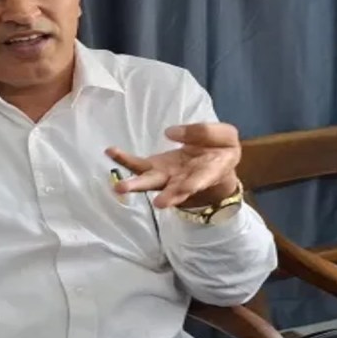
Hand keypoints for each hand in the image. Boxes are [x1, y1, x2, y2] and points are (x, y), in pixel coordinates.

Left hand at [106, 122, 240, 208]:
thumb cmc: (221, 150)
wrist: (214, 159)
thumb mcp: (226, 136)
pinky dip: (124, 159)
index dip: (192, 185)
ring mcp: (166, 176)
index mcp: (208, 173)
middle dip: (166, 197)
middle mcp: (184, 180)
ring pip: (150, 182)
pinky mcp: (154, 167)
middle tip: (158, 204)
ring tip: (119, 188)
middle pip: (172, 190)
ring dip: (136, 185)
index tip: (186, 189)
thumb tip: (170, 132)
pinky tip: (110, 152)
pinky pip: (138, 164)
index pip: (200, 181)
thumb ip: (204, 132)